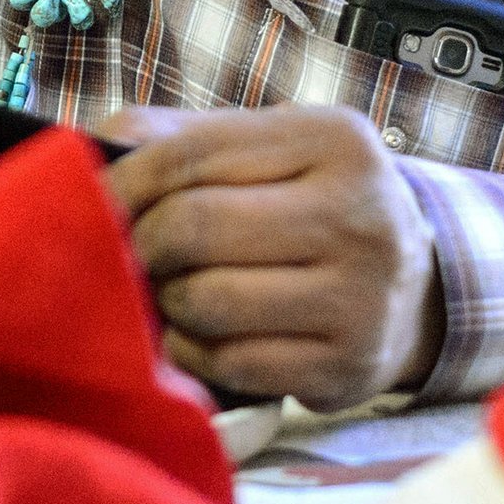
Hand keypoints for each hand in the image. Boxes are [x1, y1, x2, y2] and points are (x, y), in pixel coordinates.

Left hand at [100, 105, 443, 409]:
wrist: (411, 289)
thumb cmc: (307, 208)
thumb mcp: (266, 150)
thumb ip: (180, 137)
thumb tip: (93, 150)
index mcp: (335, 139)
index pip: (192, 155)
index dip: (124, 181)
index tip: (92, 201)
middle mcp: (361, 214)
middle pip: (195, 226)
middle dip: (139, 244)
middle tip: (126, 255)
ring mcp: (363, 297)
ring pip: (208, 300)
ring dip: (165, 302)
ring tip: (168, 292)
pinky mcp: (348, 365)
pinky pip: (231, 362)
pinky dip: (192, 351)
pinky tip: (197, 335)